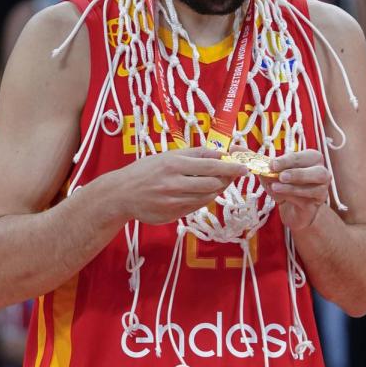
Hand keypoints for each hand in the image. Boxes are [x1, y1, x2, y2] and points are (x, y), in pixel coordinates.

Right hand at [107, 146, 247, 224]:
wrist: (121, 194)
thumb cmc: (145, 170)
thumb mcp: (167, 156)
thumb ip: (194, 155)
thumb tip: (221, 152)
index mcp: (174, 164)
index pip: (212, 165)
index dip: (231, 166)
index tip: (244, 167)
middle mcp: (174, 183)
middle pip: (213, 183)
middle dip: (227, 178)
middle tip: (233, 174)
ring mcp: (174, 201)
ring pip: (208, 197)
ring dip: (217, 189)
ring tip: (216, 182)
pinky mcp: (173, 214)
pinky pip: (197, 207)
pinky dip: (204, 199)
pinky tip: (200, 192)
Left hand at [265, 149, 330, 230]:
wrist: (292, 208)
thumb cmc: (286, 186)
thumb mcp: (274, 177)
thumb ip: (270, 173)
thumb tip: (263, 172)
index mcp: (313, 159)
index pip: (303, 157)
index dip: (287, 160)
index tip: (272, 164)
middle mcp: (322, 173)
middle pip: (318, 172)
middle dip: (298, 173)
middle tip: (281, 176)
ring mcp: (322, 190)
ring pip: (314, 188)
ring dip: (293, 188)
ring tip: (275, 187)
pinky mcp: (317, 204)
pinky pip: (307, 201)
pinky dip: (292, 198)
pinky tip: (281, 198)